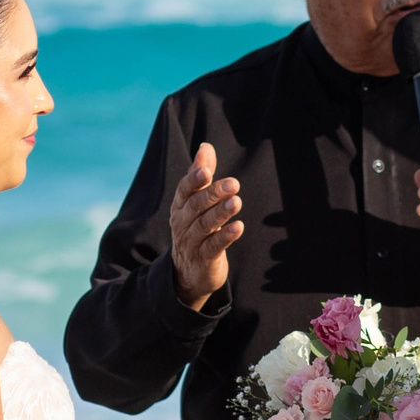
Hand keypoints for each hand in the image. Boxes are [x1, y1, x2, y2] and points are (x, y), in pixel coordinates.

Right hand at [169, 142, 240, 309]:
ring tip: (237, 202)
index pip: (184, 190)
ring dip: (221, 213)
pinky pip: (213, 247)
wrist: (189, 272)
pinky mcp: (203, 259)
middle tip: (233, 183)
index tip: (206, 170)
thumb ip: (201, 176)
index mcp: (180, 207)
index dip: (194, 180)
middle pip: (196, 206)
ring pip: (205, 226)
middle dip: (213, 194)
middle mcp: (182, 223)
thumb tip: (206, 147)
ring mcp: (191, 243)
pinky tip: (238, 227)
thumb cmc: (195, 229)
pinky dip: (225, 236)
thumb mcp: (196, 203)